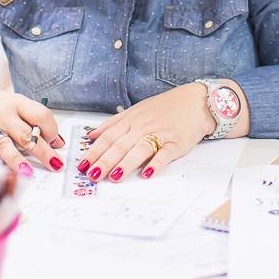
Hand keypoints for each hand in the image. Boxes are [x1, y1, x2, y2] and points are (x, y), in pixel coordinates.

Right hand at [0, 84, 65, 176]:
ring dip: (17, 160)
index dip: (51, 130)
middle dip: (43, 151)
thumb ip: (35, 121)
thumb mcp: (16, 104)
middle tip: (55, 164)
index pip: (40, 115)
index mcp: (17, 103)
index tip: (56, 143)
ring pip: (5, 145)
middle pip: (26, 134)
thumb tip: (58, 142)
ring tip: (28, 172)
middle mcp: (3, 115)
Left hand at [80, 83, 214, 182]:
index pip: (108, 137)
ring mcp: (160, 134)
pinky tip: (147, 173)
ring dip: (126, 164)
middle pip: (121, 145)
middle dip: (105, 161)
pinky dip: (156, 163)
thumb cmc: (164, 107)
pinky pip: (165, 154)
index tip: (82, 164)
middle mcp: (143, 126)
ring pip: (140, 149)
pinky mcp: (176, 143)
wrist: (196, 101)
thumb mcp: (136, 110)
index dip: (94, 151)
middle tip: (93, 174)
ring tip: (114, 177)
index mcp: (131, 120)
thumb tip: (91, 135)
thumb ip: (113, 124)